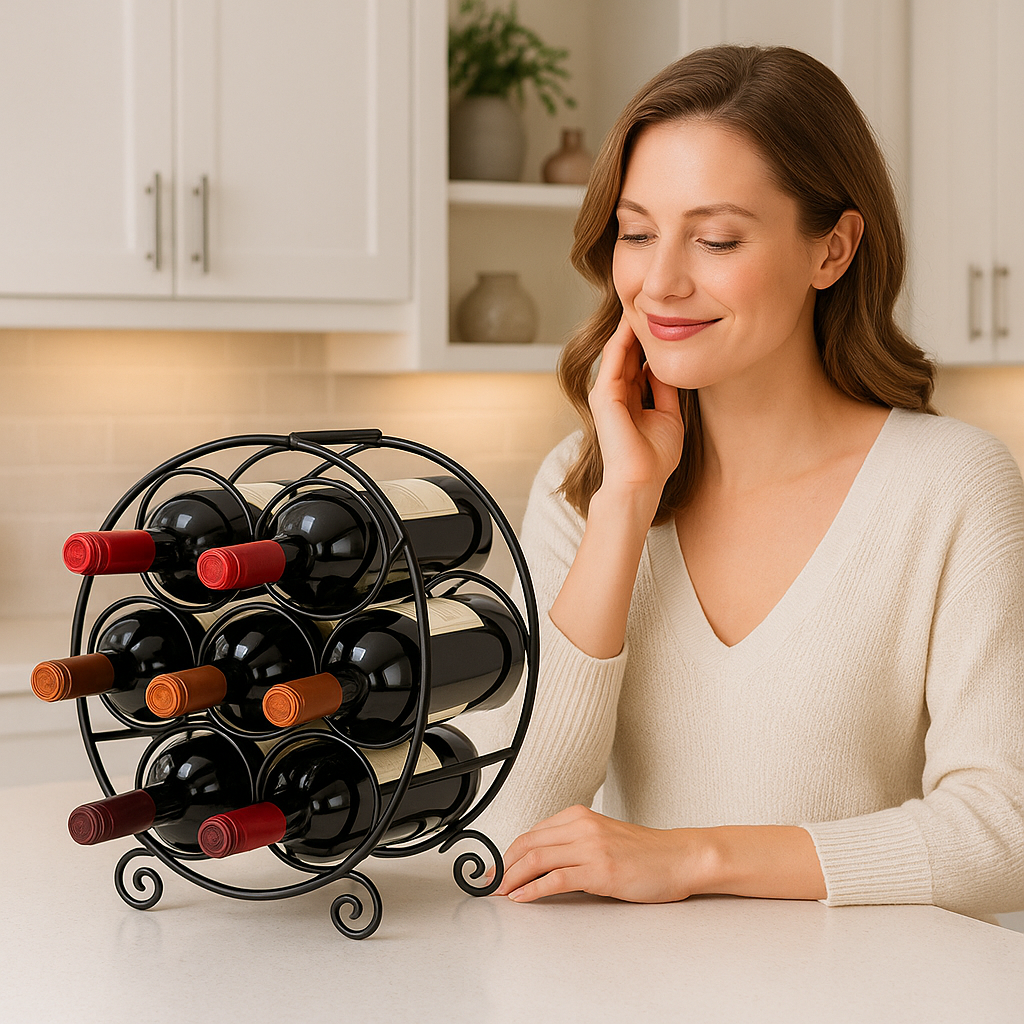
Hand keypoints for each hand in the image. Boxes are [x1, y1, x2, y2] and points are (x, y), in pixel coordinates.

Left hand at [495, 808, 826, 903]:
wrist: (679, 858)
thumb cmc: (644, 853)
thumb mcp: (602, 838)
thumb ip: (573, 844)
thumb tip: (540, 862)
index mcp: (580, 816)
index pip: (532, 832)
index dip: (508, 852)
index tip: (495, 867)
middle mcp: (581, 827)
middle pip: (528, 843)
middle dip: (502, 864)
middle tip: (488, 882)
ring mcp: (590, 847)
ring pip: (537, 858)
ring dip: (511, 877)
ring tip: (499, 891)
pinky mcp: (599, 870)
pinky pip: (555, 878)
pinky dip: (532, 889)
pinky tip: (521, 897)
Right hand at [588, 315, 683, 503]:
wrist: (640, 481)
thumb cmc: (654, 458)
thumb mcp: (669, 416)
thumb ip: (665, 390)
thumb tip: (666, 365)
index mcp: (629, 399)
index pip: (638, 361)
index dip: (650, 341)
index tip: (664, 319)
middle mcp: (614, 393)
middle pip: (627, 352)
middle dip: (639, 328)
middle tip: (652, 300)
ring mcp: (606, 393)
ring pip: (619, 351)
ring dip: (629, 327)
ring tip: (642, 301)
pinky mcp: (604, 395)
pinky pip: (614, 359)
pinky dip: (623, 339)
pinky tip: (633, 322)